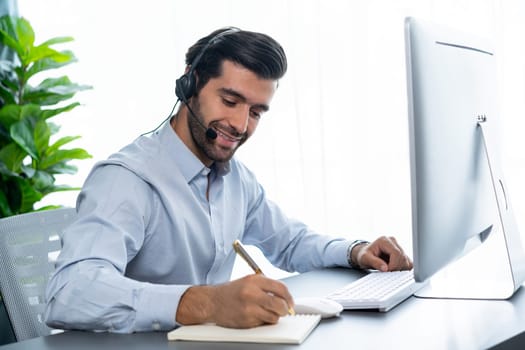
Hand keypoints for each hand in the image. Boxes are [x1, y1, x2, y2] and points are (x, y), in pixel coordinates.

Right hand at [176, 274, 293, 327]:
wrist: (212, 302)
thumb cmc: (231, 292)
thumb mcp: (249, 281)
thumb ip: (266, 285)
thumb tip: (285, 296)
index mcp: (254, 280)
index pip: (281, 288)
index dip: (289, 297)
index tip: (290, 302)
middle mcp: (252, 293)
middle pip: (280, 305)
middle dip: (285, 309)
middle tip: (284, 310)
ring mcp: (249, 308)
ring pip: (274, 317)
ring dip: (274, 316)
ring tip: (267, 312)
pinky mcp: (246, 320)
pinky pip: (263, 323)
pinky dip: (263, 321)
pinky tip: (255, 315)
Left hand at [351, 236, 412, 271]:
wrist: (365, 255)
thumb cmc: (364, 255)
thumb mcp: (365, 258)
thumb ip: (374, 262)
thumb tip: (385, 268)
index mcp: (384, 241)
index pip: (396, 253)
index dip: (394, 265)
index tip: (387, 271)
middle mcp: (393, 242)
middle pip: (403, 257)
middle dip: (396, 268)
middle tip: (387, 273)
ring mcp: (398, 247)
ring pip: (407, 261)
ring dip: (400, 269)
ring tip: (390, 271)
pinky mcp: (402, 254)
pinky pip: (408, 264)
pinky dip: (402, 270)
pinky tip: (394, 271)